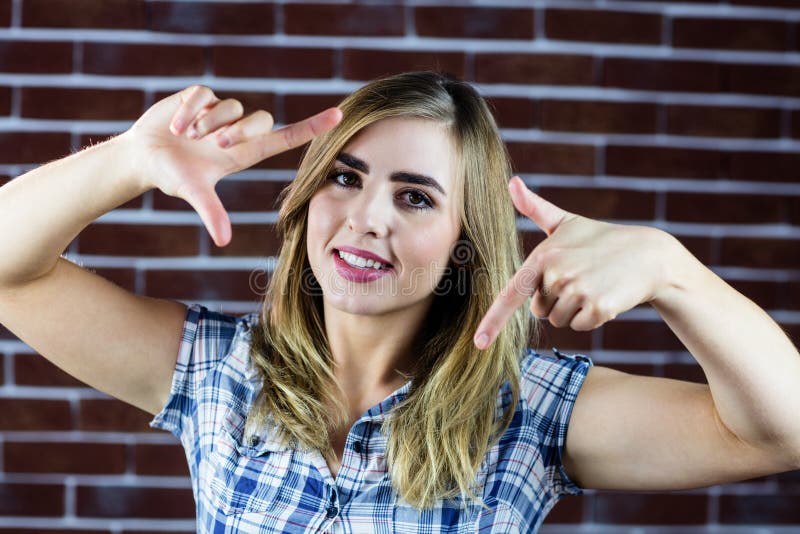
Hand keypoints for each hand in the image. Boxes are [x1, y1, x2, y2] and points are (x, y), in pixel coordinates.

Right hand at [119, 85, 341, 246]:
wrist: (143, 157)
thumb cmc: (173, 177)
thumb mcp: (193, 193)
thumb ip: (211, 213)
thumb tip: (222, 242)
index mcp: (245, 152)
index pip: (287, 137)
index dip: (312, 127)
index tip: (338, 116)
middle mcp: (237, 130)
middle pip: (260, 120)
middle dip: (237, 131)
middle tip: (211, 144)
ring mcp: (220, 111)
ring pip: (231, 106)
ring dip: (206, 123)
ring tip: (184, 136)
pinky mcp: (201, 96)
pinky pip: (204, 95)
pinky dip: (189, 110)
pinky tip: (175, 126)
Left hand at [473, 176, 671, 349]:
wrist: (648, 255)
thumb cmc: (600, 239)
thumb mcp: (566, 221)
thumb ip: (534, 207)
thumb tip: (511, 182)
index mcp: (543, 256)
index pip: (512, 293)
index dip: (493, 321)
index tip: (479, 343)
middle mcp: (557, 274)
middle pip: (539, 310)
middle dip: (556, 300)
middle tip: (580, 279)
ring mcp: (578, 291)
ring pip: (559, 320)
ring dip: (574, 310)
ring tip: (594, 285)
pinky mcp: (598, 308)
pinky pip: (580, 327)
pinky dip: (592, 318)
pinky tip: (605, 296)